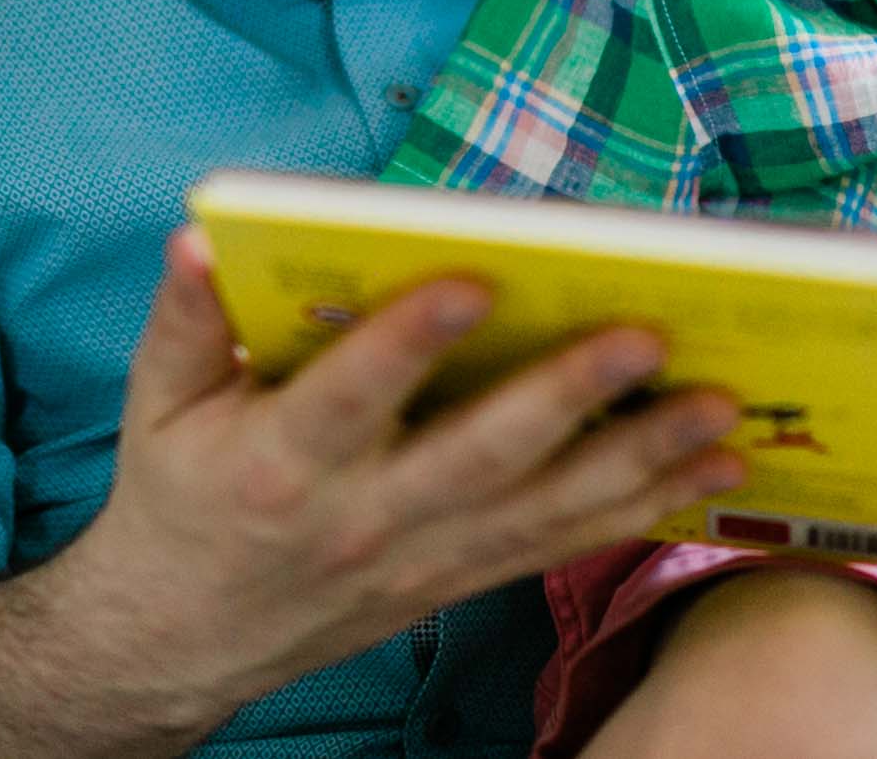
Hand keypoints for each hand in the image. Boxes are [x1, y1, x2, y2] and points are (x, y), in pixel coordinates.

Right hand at [64, 226, 746, 728]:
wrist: (177, 640)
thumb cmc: (178, 497)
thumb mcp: (155, 404)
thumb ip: (185, 319)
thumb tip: (198, 237)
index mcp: (280, 462)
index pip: (350, 395)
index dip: (409, 341)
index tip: (474, 279)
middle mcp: (363, 516)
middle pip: (480, 456)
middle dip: (570, 397)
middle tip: (648, 336)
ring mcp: (422, 556)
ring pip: (545, 508)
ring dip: (640, 459)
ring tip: (721, 408)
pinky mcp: (460, 577)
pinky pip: (561, 544)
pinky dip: (640, 509)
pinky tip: (709, 470)